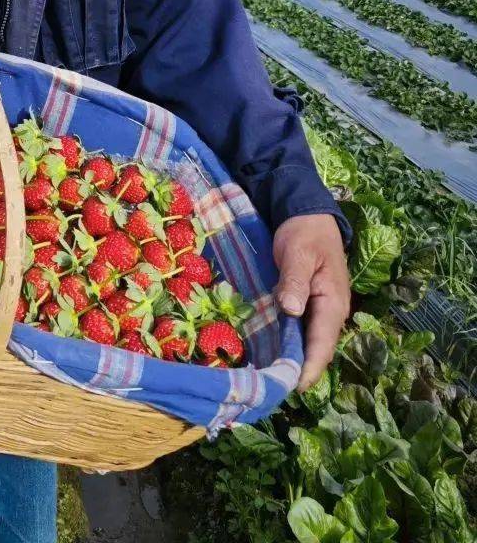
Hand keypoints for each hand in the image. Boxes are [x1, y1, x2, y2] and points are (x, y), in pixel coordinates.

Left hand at [273, 213, 349, 390]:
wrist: (307, 213)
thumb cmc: (304, 233)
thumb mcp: (298, 252)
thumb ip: (294, 280)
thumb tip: (290, 310)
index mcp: (333, 303)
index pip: (322, 345)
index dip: (308, 368)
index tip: (292, 387)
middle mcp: (330, 312)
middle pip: (316, 349)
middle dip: (298, 370)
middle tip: (272, 387)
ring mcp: (320, 309)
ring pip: (307, 341)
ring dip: (292, 358)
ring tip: (268, 376)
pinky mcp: (308, 303)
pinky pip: (300, 329)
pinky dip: (288, 342)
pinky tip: (269, 349)